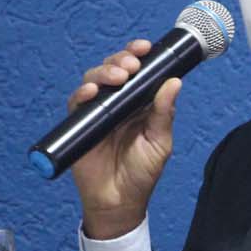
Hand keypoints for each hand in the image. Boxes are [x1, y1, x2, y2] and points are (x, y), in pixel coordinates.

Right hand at [67, 39, 181, 239]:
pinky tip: (91, 91)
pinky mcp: (80, 125)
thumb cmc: (141, 173)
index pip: (137, 71)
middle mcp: (117, 103)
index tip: (145, 47)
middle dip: (121, 60)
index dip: (138, 55)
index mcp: (139, 104)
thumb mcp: (159, 142)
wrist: (118, 202)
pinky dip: (82, 93)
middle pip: (113, 69)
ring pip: (94, 80)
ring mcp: (97, 112)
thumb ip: (164, 113)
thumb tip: (174, 82)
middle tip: (131, 64)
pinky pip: (76, 103)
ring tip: (117, 76)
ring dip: (104, 72)